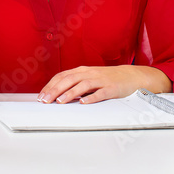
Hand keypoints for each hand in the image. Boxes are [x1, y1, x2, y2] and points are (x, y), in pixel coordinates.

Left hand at [38, 65, 170, 104]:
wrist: (131, 76)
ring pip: (83, 85)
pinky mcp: (111, 88)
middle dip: (56, 90)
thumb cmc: (108, 78)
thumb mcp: (90, 78)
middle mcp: (90, 73)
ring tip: (60, 101)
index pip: (63, 76)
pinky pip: (100, 93)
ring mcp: (101, 80)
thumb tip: (58, 94)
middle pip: (70, 79)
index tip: (41, 95)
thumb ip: (76, 84)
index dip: (51, 85)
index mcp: (83, 71)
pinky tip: (84, 103)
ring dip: (70, 93)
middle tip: (46, 100)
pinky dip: (91, 97)